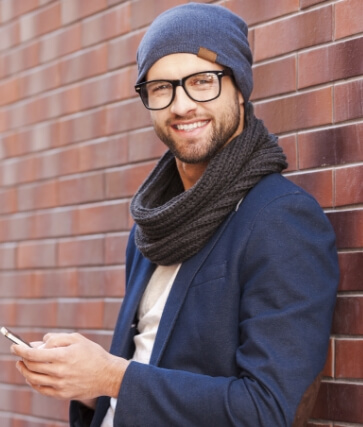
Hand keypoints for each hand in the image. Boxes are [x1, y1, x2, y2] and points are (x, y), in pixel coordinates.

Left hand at [11, 332, 129, 400]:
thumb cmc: (93, 354)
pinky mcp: (62, 394)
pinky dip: (33, 382)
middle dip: (22, 358)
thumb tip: (40, 342)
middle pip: (32, 366)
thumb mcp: (77, 339)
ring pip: (34, 379)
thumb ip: (57, 338)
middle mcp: (59, 372)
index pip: (34, 354)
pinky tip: (32, 376)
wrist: (107, 375)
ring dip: (25, 371)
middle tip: (19, 353)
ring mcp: (60, 385)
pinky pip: (41, 389)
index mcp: (63, 356)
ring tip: (22, 364)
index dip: (21, 349)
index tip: (14, 346)